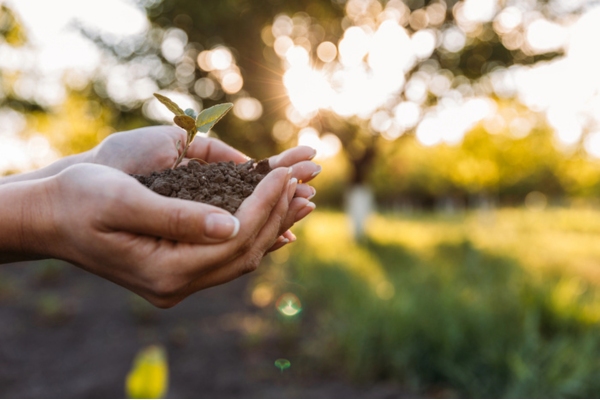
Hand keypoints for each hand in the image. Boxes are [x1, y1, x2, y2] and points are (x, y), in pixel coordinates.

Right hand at [38, 163, 296, 306]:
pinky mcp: (179, 269)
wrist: (51, 217)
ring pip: (242, 256)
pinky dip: (254, 232)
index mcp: (164, 271)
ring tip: (298, 194)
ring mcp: (179, 282)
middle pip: (245, 251)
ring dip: (272, 223)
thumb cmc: (79, 200)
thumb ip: (176, 217)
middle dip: (276, 213)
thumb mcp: (122, 201)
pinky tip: (273, 216)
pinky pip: (228, 255)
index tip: (285, 173)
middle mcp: (176, 284)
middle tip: (301, 179)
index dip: (265, 204)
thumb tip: (232, 226)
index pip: (234, 239)